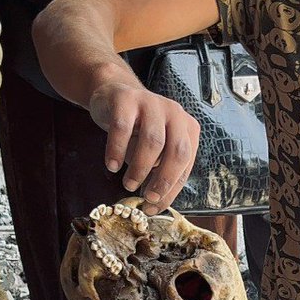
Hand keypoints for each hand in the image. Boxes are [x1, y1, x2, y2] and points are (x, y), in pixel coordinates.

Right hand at [89, 77, 199, 212]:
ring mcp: (151, 103)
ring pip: (153, 141)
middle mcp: (174, 113)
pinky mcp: (126, 99)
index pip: (185, 163)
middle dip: (163, 179)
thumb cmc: (137, 129)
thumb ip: (159, 170)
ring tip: (128, 184)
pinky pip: (122, 128)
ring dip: (140, 168)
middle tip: (148, 197)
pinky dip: (117, 150)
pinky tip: (112, 166)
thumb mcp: (155, 150)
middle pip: (177, 151)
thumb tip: (154, 202)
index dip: (171, 188)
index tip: (155, 206)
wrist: (114, 94)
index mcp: (187, 128)